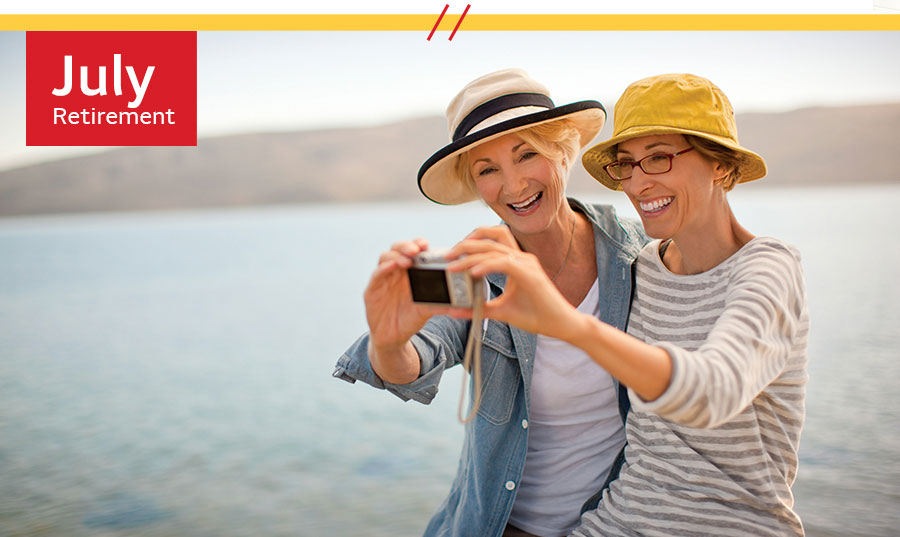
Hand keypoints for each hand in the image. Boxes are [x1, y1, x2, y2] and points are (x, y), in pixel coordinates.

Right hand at [364, 238, 450, 357]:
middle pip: (398, 249)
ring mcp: (383, 279)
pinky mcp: (372, 290)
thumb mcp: (429, 309)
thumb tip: (465, 304)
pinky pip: (376, 275)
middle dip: (407, 245)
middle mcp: (395, 272)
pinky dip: (384, 268)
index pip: (412, 251)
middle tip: (418, 249)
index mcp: (410, 272)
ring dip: (397, 255)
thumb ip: (444, 303)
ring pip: (385, 257)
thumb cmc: (410, 319)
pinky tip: (393, 266)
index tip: (428, 245)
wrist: (394, 338)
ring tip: (408, 259)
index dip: (418, 244)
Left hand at [446, 226, 580, 339]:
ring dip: (470, 255)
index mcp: (516, 261)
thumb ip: (479, 308)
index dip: (471, 241)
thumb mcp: (501, 311)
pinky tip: (472, 273)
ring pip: (493, 250)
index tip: (452, 254)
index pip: (492, 240)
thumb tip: (454, 310)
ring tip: (452, 265)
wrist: (561, 325)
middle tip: (446, 255)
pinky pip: (504, 263)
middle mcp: (521, 258)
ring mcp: (527, 264)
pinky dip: (486, 266)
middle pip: (490, 238)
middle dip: (465, 243)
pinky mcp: (530, 275)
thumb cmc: (536, 315)